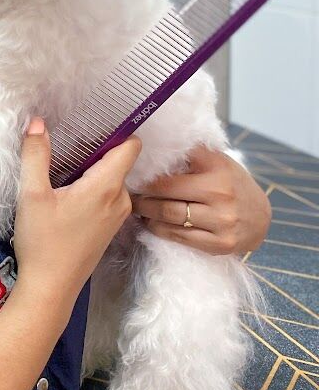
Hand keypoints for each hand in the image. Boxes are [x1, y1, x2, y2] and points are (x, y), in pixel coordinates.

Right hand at [12, 117, 141, 300]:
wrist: (50, 289)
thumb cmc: (42, 242)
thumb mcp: (32, 195)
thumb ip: (35, 155)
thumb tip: (37, 122)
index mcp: (107, 186)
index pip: (131, 146)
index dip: (117, 131)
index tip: (95, 122)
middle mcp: (120, 199)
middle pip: (119, 161)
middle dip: (97, 149)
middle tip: (68, 143)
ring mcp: (118, 215)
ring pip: (113, 179)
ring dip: (93, 170)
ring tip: (65, 167)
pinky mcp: (110, 228)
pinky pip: (108, 195)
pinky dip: (93, 187)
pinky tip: (69, 192)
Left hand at [130, 145, 270, 254]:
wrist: (261, 216)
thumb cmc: (231, 183)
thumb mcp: (216, 160)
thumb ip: (189, 153)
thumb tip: (154, 145)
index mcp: (217, 171)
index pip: (169, 176)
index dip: (146, 177)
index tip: (131, 176)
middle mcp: (221, 197)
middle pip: (166, 199)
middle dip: (142, 197)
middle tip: (128, 194)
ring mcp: (222, 223)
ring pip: (170, 219)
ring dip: (147, 214)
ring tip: (136, 208)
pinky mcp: (220, 244)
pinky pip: (180, 237)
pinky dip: (160, 230)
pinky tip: (151, 223)